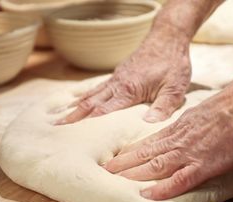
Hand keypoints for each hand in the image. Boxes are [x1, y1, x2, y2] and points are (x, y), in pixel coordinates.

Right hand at [56, 29, 190, 124]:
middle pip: (90, 103)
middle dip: (73, 116)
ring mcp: (115, 79)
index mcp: (128, 90)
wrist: (167, 38)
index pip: (103, 111)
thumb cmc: (172, 63)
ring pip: (90, 95)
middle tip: (56, 127)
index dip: (87, 123)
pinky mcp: (117, 75)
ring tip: (60, 116)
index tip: (71, 133)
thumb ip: (163, 107)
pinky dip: (84, 96)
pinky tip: (78, 101)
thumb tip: (148, 124)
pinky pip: (97, 88)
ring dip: (75, 107)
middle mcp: (117, 84)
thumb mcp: (175, 88)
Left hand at [105, 77, 232, 199]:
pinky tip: (147, 195)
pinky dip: (162, 189)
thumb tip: (166, 136)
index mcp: (172, 131)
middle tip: (104, 171)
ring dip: (133, 174)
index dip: (127, 153)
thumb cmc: (217, 112)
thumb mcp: (190, 117)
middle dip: (122, 163)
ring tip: (115, 181)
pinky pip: (179, 180)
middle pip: (142, 155)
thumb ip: (177, 129)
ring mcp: (186, 154)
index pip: (144, 144)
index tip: (113, 158)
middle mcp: (174, 142)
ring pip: (154, 166)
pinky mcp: (201, 165)